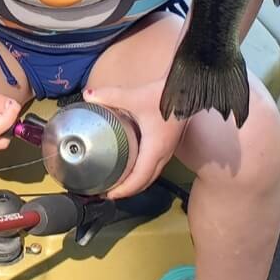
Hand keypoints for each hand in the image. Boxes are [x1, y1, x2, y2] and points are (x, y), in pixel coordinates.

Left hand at [84, 83, 186, 200]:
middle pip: (146, 181)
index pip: (139, 178)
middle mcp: (164, 152)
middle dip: (128, 190)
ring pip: (152, 174)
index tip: (109, 195)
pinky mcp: (168, 141)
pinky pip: (155, 164)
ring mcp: (168, 148)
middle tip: (109, 191)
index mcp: (156, 148)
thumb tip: (89, 96)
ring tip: (118, 181)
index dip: (124, 190)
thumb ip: (110, 96)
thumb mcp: (135, 96)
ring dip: (136, 181)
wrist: (190, 85)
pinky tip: (131, 162)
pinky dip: (143, 170)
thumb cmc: (167, 94)